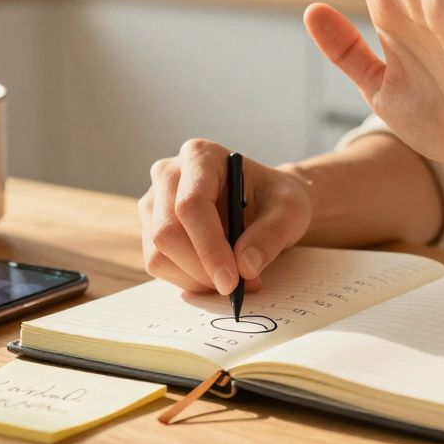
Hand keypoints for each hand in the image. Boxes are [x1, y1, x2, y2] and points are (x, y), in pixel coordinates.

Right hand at [138, 139, 310, 293]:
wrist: (264, 203)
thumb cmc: (275, 199)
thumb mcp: (291, 210)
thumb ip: (272, 234)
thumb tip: (245, 266)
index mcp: (201, 156)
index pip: (191, 204)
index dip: (209, 246)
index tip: (232, 281)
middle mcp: (168, 174)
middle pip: (167, 232)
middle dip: (201, 269)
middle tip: (237, 287)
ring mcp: (155, 202)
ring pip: (158, 255)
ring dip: (196, 279)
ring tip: (235, 280)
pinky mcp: (151, 229)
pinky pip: (160, 265)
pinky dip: (189, 281)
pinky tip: (217, 276)